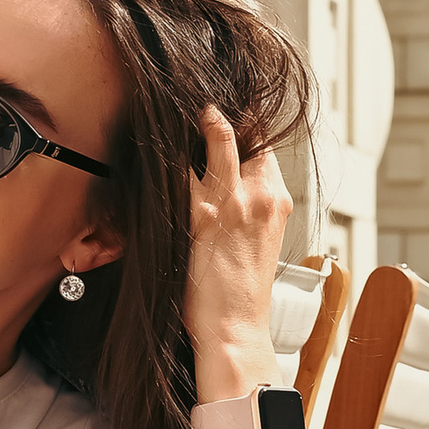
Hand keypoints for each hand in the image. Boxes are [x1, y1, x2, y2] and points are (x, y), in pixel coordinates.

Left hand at [184, 102, 293, 402]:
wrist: (235, 331)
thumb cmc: (240, 296)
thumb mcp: (255, 245)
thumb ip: (245, 213)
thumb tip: (222, 194)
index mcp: (275, 202)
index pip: (263, 147)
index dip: (244, 125)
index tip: (220, 113)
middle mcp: (259, 195)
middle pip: (245, 134)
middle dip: (219, 113)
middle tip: (197, 98)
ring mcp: (231, 202)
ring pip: (219, 137)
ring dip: (200, 118)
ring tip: (178, 100)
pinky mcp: (201, 216)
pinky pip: (182, 169)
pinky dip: (168, 149)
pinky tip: (153, 135)